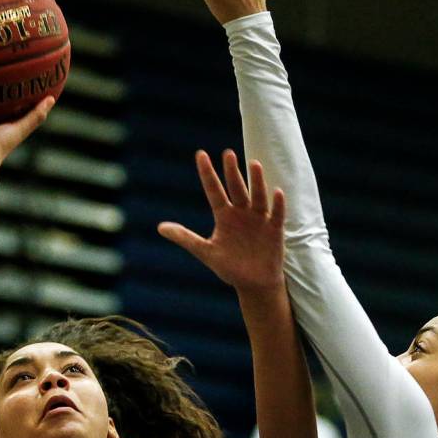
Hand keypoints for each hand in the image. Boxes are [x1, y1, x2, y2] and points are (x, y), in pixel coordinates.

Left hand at [159, 150, 284, 293]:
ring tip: (254, 164)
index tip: (200, 154)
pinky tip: (277, 192)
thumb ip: (185, 238)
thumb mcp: (206, 252)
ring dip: (256, 181)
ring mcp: (259, 219)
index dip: (207, 173)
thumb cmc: (230, 267)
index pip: (214, 190)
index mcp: (224, 216)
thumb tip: (160, 227)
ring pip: (257, 196)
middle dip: (232, 172)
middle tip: (228, 154)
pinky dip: (277, 204)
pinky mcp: (274, 229)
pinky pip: (276, 214)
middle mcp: (241, 213)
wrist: (254, 284)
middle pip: (236, 188)